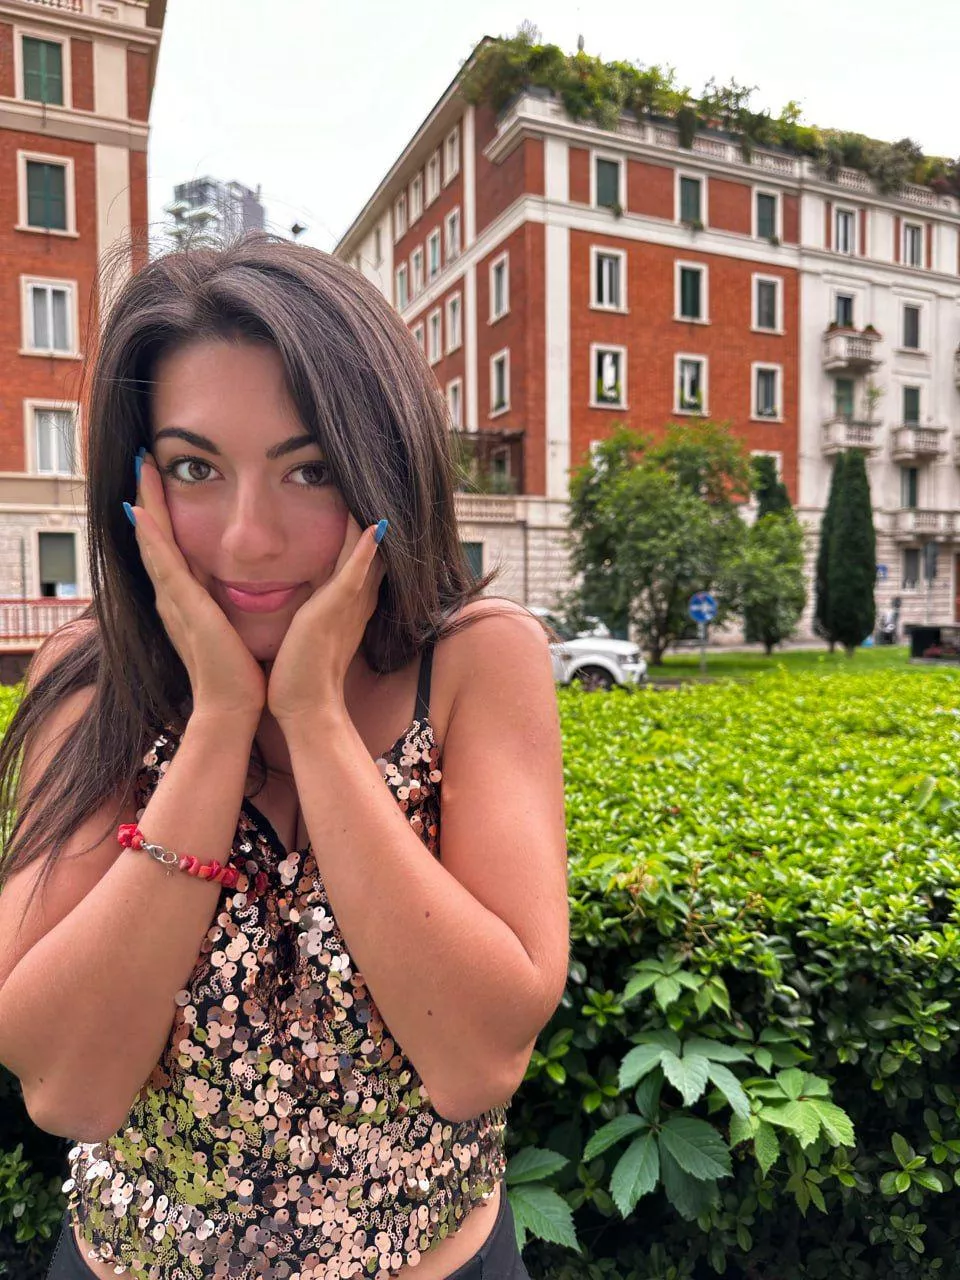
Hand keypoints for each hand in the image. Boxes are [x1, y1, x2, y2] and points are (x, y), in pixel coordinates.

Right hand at [126, 451, 266, 722]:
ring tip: (140, 469)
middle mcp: (172, 596)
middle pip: (154, 537)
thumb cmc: (238, 669)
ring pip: (153, 542)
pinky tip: (141, 511)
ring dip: (146, 504)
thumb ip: (229, 599)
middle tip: (141, 460)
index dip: (163, 513)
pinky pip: (163, 564)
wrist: (233, 705)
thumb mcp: (231, 623)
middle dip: (148, 498)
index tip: (161, 479)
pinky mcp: (183, 608)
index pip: (171, 546)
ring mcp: (173, 601)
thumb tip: (239, 577)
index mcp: (186, 598)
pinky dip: (150, 537)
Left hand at [266, 514, 386, 724]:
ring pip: (366, 557)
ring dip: (372, 526)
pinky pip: (354, 575)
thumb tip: (299, 596)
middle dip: (376, 525)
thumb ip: (310, 613)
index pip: (362, 565)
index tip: (367, 507)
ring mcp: (347, 607)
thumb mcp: (307, 635)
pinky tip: (373, 526)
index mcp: (347, 608)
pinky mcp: (335, 611)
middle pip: (372, 556)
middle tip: (382, 491)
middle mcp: (354, 604)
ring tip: (378, 495)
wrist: (306, 708)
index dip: (367, 538)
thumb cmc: (299, 677)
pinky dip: (365, 551)